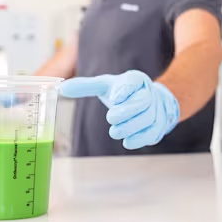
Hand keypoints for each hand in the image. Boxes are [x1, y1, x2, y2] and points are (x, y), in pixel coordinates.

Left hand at [60, 70, 179, 149]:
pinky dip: (141, 139)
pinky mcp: (159, 124)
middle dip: (127, 111)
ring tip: (115, 132)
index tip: (113, 98)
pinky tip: (127, 142)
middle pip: (143, 101)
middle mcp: (148, 92)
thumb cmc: (122, 92)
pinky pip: (154, 132)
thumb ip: (85, 86)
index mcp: (135, 80)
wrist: (149, 100)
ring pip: (149, 118)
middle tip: (111, 119)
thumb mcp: (105, 86)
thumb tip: (62, 88)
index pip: (133, 81)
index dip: (125, 89)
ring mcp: (156, 108)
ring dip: (131, 127)